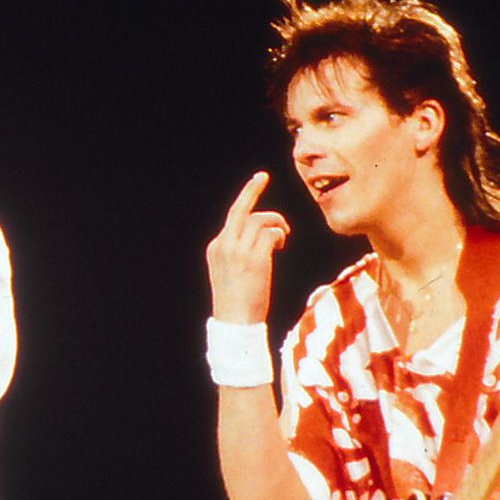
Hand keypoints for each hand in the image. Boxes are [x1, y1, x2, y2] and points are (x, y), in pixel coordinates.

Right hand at [205, 172, 288, 322]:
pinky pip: (272, 233)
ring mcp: (239, 251)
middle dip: (252, 189)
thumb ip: (239, 252)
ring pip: (261, 220)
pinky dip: (280, 235)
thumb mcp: (230, 272)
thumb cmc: (238, 302)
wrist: (235, 323)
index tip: (256, 183)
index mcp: (216, 248)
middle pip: (241, 209)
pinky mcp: (255, 259)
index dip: (246, 199)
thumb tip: (262, 236)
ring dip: (277, 224)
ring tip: (283, 236)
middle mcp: (224, 245)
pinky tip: (281, 244)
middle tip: (263, 176)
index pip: (233, 217)